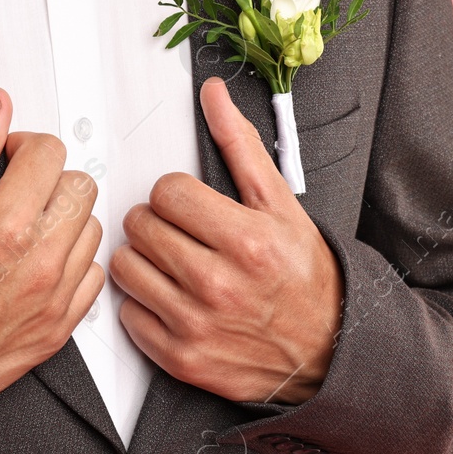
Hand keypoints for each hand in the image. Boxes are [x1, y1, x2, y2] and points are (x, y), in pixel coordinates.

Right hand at [0, 88, 104, 409]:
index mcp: (6, 227)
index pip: (50, 153)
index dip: (24, 146)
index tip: (8, 159)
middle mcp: (40, 263)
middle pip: (81, 186)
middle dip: (49, 179)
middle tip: (16, 191)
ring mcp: (55, 297)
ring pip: (92, 228)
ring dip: (64, 220)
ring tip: (24, 230)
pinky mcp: (61, 326)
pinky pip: (92, 275)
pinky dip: (71, 263)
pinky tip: (38, 264)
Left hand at [108, 77, 342, 403]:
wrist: (327, 351)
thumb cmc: (304, 277)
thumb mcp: (282, 206)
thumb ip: (241, 146)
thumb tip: (213, 96)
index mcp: (245, 240)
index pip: (166, 192)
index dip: (176, 195)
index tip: (191, 208)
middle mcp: (218, 284)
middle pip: (140, 225)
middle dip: (157, 223)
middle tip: (182, 234)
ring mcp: (196, 324)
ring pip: (125, 266)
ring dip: (143, 260)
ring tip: (173, 263)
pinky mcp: (180, 357)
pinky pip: (127, 314)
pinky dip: (143, 305)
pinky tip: (171, 299)